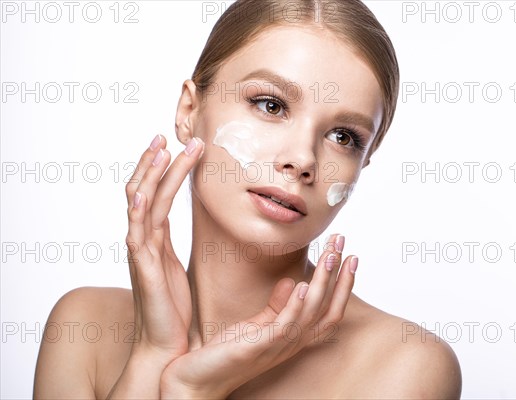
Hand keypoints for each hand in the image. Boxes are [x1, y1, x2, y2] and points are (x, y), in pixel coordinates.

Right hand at [125, 134, 203, 361]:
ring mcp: (139, 252)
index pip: (154, 193)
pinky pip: (137, 235)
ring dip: (152, 175)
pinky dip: (137, 212)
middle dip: (156, 162)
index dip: (162, 168)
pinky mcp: (142, 268)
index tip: (175, 144)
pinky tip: (144, 193)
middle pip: (144, 189)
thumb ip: (176, 242)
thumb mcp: (178, 265)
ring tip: (164, 149)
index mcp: (154, 237)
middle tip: (169, 135)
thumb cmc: (173, 306)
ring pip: (141, 204)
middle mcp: (143, 239)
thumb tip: (192, 223)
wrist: (164, 343)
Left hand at [159, 234, 357, 398]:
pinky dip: (294, 306)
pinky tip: (300, 284)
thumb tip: (293, 281)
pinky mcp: (257, 348)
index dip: (343, 285)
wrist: (199, 380)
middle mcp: (292, 343)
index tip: (349, 255)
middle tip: (342, 244)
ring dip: (321, 283)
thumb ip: (278, 305)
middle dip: (339, 276)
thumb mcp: (258, 324)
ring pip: (310, 313)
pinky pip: (283, 327)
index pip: (329, 310)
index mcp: (294, 336)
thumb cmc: (228, 354)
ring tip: (328, 256)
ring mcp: (277, 346)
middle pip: (327, 309)